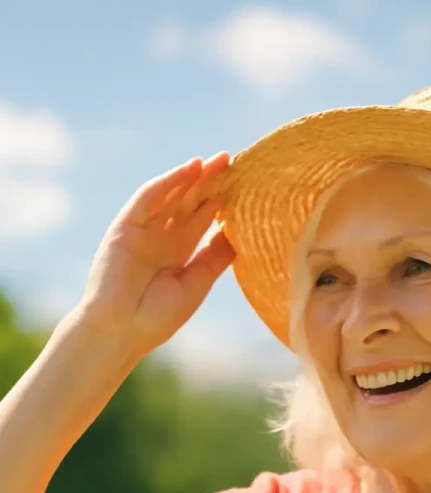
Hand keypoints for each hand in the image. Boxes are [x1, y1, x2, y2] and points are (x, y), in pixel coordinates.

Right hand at [78, 152, 234, 358]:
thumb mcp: (196, 283)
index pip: (203, 220)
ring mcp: (142, 231)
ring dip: (193, 177)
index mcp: (178, 253)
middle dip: (212, 183)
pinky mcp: (125, 227)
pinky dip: (168, 181)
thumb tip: (240, 235)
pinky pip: (148, 198)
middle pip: (190, 203)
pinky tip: (190, 169)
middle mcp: (161, 238)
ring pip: (172, 196)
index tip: (248, 186)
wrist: (120, 332)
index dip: (223, 202)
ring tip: (219, 160)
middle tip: (236, 162)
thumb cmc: (157, 317)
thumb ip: (215, 258)